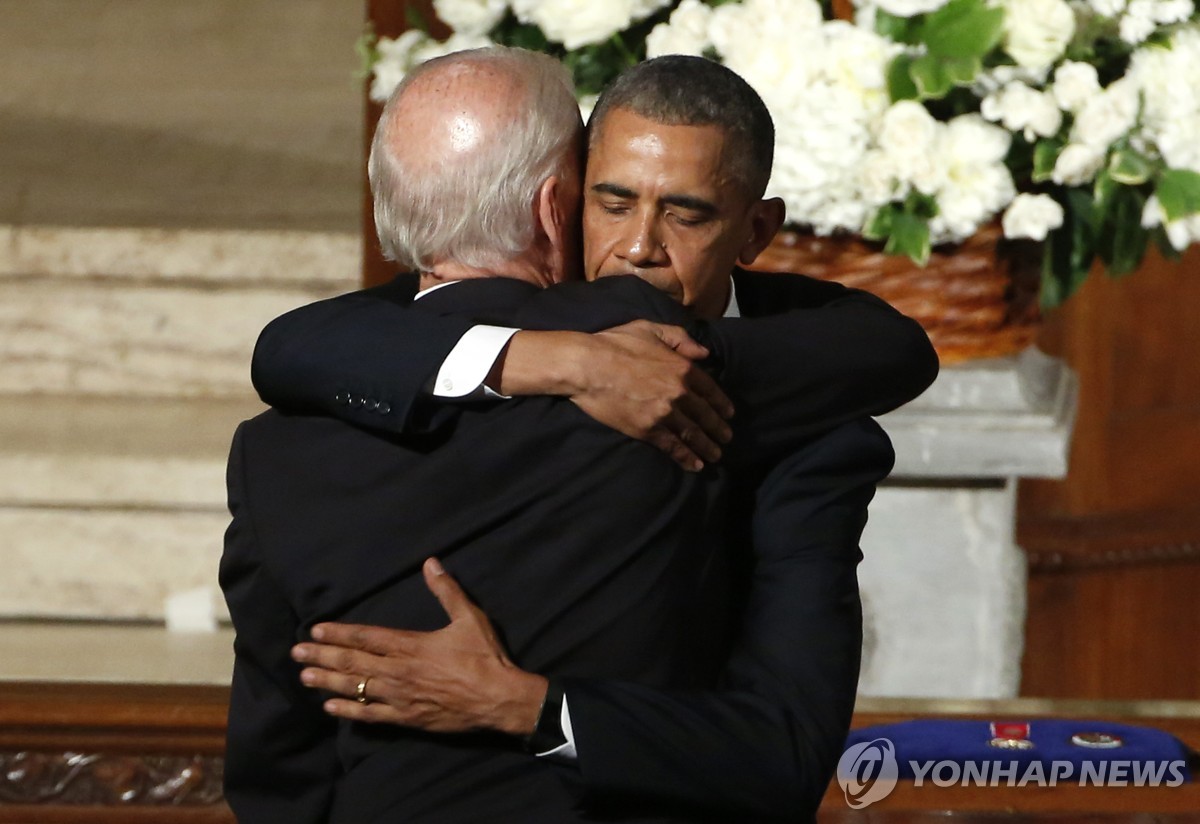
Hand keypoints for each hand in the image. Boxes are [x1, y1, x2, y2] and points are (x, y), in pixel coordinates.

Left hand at [291, 558, 546, 735]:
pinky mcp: (407, 718)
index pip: (367, 637)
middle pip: (354, 662)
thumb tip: (431, 563)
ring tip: (305, 676)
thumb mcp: (469, 618)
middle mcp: (400, 671)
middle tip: (297, 652)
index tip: (316, 630)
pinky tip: (331, 707)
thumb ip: (447, 591)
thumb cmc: (485, 657)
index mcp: (411, 645)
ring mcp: (401, 697)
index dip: (339, 633)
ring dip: (329, 681)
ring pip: (357, 688)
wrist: (499, 699)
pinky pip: (371, 715)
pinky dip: (350, 711)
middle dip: (323, 655)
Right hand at [573, 321, 734, 470]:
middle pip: (705, 414)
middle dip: (718, 428)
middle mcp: (679, 392)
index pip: (710, 389)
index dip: (722, 403)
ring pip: (692, 433)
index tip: (729, 413)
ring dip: (707, 446)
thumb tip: (704, 353)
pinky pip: (672, 446)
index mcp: (682, 367)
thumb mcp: (650, 329)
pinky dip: (685, 457)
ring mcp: (664, 413)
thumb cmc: (615, 343)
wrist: (588, 366)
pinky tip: (695, 465)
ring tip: (716, 455)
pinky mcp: (647, 429)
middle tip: (727, 438)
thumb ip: (680, 338)